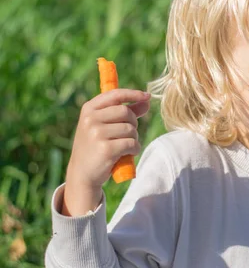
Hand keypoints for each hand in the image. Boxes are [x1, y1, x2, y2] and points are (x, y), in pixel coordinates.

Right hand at [62, 89, 150, 215]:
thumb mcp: (105, 125)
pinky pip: (132, 143)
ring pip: (130, 129)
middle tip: (127, 134)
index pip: (115, 94)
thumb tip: (147, 100)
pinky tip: (127, 154)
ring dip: (134, 138)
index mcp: (89, 109)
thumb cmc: (96, 146)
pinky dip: (134, 149)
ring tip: (124, 146)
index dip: (133, 94)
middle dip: (133, 122)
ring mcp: (97, 134)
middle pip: (126, 112)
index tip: (147, 96)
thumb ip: (125, 112)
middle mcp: (90, 119)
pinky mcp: (106, 149)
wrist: (82, 173)